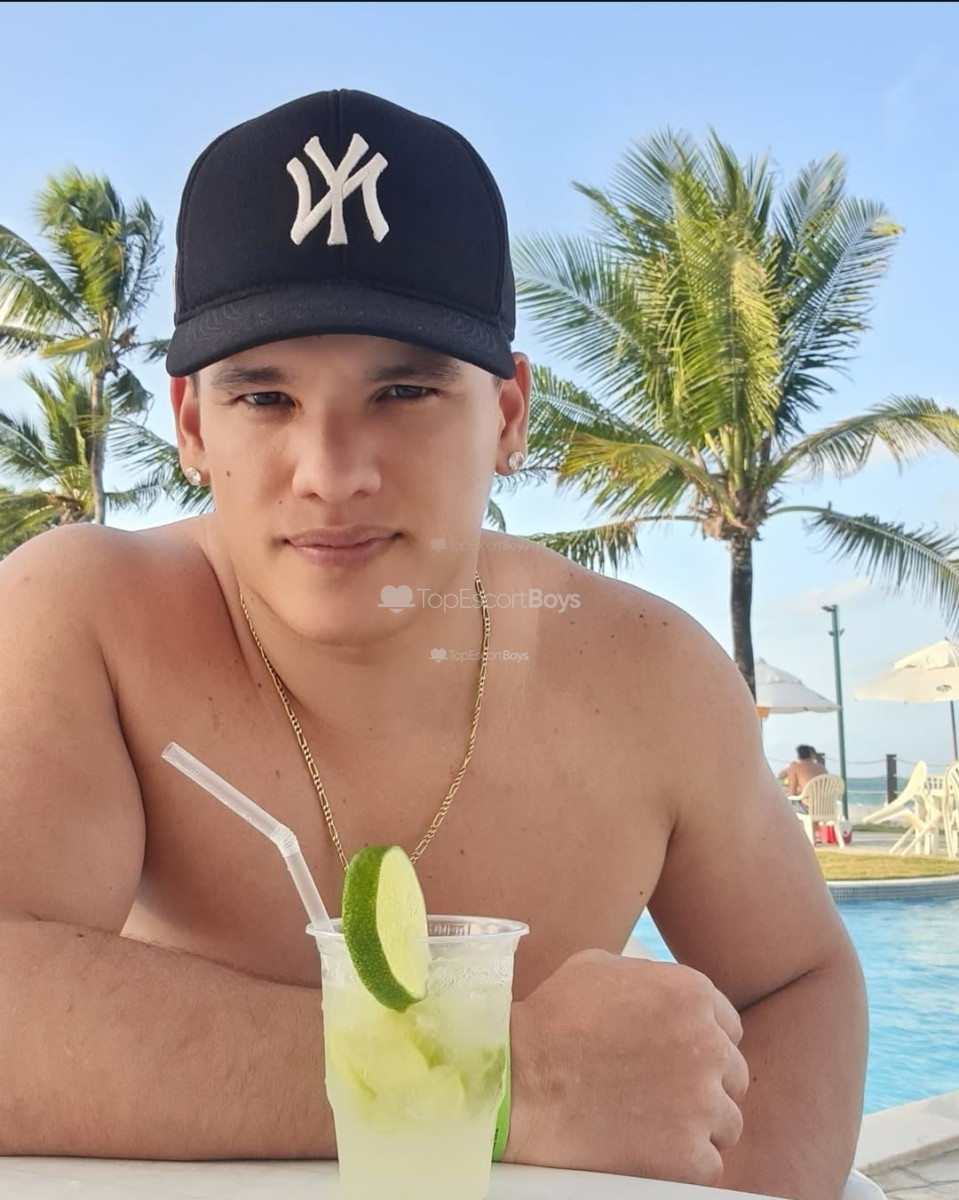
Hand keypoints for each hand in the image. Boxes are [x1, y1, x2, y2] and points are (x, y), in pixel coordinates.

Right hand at [507, 949, 747, 1183]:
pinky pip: (709, 1164)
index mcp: (690, 994)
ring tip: (656, 1124)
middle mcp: (706, 1045)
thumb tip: (661, 992)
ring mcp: (701, 1103)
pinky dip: (685, 1162)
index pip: (729, 1026)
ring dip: (699, 1124)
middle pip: (731, 1074)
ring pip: (726, 1121)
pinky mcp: (689, 1155)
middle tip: (665, 1093)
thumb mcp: (599, 967)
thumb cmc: (553, 1020)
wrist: (520, 1080)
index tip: (680, 1057)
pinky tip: (653, 1150)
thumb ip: (647, 977)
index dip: (703, 1042)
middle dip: (704, 1083)